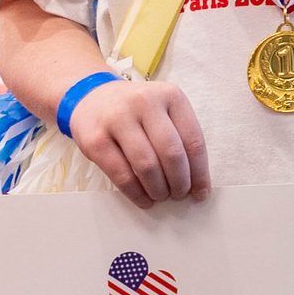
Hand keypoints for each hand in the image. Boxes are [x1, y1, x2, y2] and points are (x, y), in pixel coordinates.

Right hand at [69, 79, 211, 208]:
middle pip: (171, 153)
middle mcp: (145, 102)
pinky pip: (121, 175)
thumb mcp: (164, 110)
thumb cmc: (137, 111)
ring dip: (158, 189)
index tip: (201, 192)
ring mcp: (118, 119)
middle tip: (179, 195)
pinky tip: (143, 199)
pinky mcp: (96, 139)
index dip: (200, 172)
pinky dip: (136, 193)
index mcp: (170, 95)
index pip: (193, 139)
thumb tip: (196, 182)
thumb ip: (180, 137)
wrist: (93, 97)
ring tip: (160, 195)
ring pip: (147, 165)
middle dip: (179, 182)